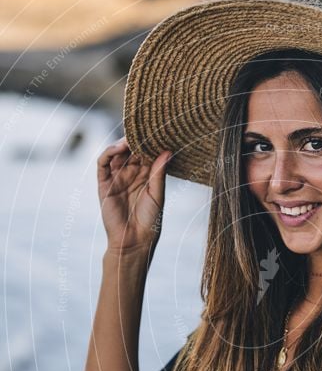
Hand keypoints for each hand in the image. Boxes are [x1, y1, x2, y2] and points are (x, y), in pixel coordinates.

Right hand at [97, 137, 172, 252]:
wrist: (134, 241)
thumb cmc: (150, 221)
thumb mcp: (157, 194)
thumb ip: (159, 173)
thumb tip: (168, 151)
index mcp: (146, 177)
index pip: (146, 154)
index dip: (151, 143)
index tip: (159, 132)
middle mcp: (131, 175)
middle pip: (132, 151)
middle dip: (137, 140)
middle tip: (145, 129)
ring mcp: (116, 178)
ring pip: (117, 154)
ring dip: (123, 143)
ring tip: (133, 136)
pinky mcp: (104, 184)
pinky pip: (103, 163)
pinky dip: (109, 152)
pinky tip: (119, 147)